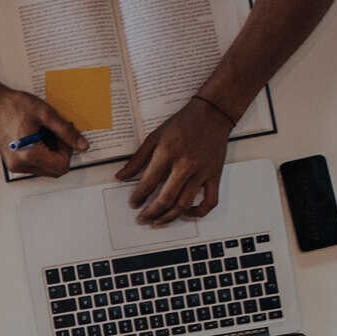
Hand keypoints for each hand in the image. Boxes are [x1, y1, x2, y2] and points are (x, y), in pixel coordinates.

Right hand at [0, 88, 87, 177]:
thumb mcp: (45, 114)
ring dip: (51, 154)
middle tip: (54, 133)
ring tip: (42, 133)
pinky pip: (35, 165)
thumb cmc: (13, 105)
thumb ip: (66, 132)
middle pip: (55, 171)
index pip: (62, 165)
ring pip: (46, 169)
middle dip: (60, 153)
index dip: (67, 150)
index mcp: (29, 155)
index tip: (62, 134)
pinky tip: (35, 137)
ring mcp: (15, 165)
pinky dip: (41, 154)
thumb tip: (83, 146)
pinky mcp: (12, 162)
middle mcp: (20, 165)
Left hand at [118, 100, 233, 224]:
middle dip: (150, 213)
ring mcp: (202, 172)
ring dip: (169, 217)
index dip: (138, 197)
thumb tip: (121, 176)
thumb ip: (137, 159)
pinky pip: (209, 202)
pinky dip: (198, 213)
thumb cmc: (184, 123)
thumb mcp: (155, 136)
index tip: (133, 204)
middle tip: (142, 218)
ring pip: (184, 204)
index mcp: (167, 153)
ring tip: (158, 221)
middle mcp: (185, 165)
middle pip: (166, 198)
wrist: (212, 114)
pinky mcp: (215, 176)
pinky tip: (187, 214)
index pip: (148, 182)